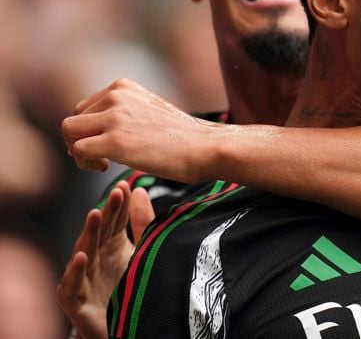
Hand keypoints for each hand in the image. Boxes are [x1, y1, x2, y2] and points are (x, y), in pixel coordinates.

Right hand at [57, 181, 153, 338]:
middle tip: (116, 193)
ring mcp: (83, 277)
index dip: (120, 202)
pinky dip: (75, 271)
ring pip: (84, 252)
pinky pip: (72, 284)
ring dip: (89, 233)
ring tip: (95, 214)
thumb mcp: (140, 251)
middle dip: (107, 211)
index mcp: (111, 243)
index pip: (115, 219)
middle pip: (100, 231)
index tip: (127, 183)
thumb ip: (142, 222)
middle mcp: (95, 256)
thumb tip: (139, 189)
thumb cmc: (128, 286)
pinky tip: (81, 256)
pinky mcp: (75, 299)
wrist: (122, 327)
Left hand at [62, 78, 213, 180]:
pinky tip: (106, 168)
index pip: (86, 107)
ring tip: (101, 163)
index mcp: (124, 86)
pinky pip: (78, 150)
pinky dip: (85, 163)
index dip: (90, 129)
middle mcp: (116, 96)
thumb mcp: (149, 110)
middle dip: (81, 140)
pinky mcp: (115, 141)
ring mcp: (115, 117)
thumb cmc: (182, 136)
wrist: (205, 147)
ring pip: (69, 131)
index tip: (107, 144)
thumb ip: (124, 111)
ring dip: (78, 151)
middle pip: (74, 118)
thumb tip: (97, 129)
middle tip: (101, 157)